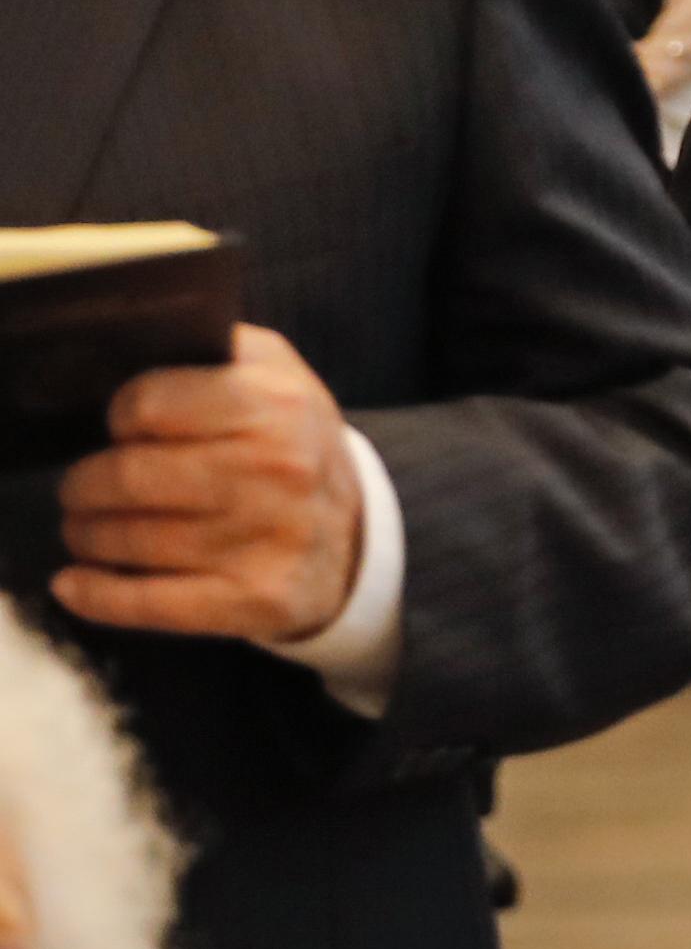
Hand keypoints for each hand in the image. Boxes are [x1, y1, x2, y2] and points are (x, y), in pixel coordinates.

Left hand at [54, 326, 362, 645]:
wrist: (357, 536)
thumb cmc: (292, 445)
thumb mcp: (278, 375)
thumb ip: (211, 350)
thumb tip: (125, 346)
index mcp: (277, 404)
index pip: (145, 404)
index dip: (120, 417)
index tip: (124, 430)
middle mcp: (276, 472)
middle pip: (124, 476)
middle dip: (84, 484)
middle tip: (82, 488)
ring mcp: (265, 541)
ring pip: (124, 539)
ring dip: (86, 534)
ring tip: (87, 528)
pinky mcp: (253, 600)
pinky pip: (143, 603)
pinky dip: (94, 594)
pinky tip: (75, 582)